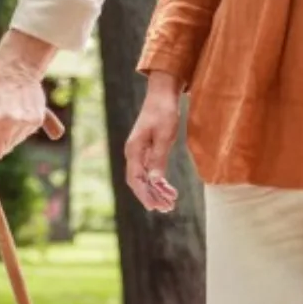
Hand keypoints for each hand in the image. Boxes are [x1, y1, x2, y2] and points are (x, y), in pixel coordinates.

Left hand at [0, 64, 63, 162]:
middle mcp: (12, 122)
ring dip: (10, 132)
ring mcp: (28, 121)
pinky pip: (27, 133)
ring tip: (7, 111)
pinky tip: (18, 111)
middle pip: (6, 149)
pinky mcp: (38, 119)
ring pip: (16, 141)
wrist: (15, 69)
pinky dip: (22, 127)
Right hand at [125, 76, 182, 214]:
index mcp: (134, 150)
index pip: (136, 179)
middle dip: (150, 197)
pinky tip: (166, 190)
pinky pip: (148, 171)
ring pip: (143, 178)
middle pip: (137, 182)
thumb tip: (156, 182)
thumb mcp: (165, 136)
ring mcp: (138, 152)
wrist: (162, 94)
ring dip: (155, 192)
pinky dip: (157, 182)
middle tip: (167, 209)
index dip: (146, 194)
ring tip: (169, 203)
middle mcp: (133, 153)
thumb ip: (159, 159)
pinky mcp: (145, 150)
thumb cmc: (164, 112)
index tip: (157, 206)